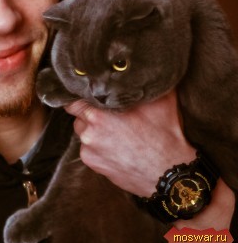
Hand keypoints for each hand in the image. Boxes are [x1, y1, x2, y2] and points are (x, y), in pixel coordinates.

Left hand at [65, 90, 196, 196]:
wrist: (170, 175)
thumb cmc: (164, 136)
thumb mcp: (160, 101)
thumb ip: (142, 82)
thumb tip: (138, 67)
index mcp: (98, 115)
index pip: (73, 101)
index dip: (78, 96)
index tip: (85, 94)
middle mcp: (89, 133)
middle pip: (78, 116)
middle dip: (89, 113)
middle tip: (108, 113)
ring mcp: (89, 151)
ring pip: (83, 133)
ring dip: (93, 130)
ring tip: (114, 131)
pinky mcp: (93, 165)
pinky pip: (89, 149)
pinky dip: (97, 146)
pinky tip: (115, 146)